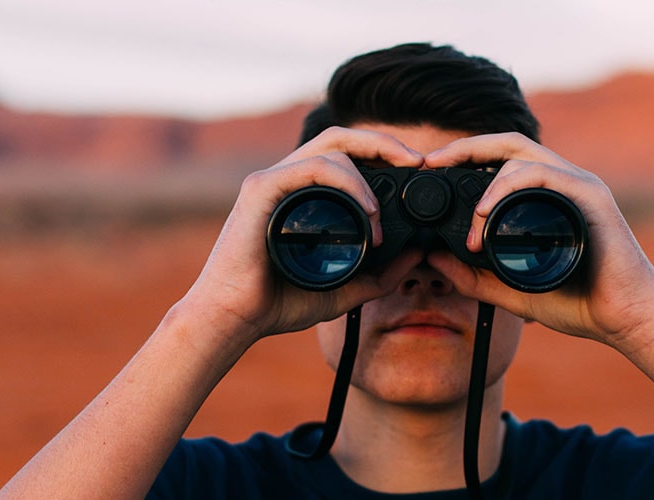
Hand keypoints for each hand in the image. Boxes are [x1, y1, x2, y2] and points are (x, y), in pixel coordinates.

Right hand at [177, 127, 426, 346]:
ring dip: (366, 177)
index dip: (382, 153)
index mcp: (304, 193)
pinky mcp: (261, 189)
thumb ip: (380, 275)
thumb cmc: (278, 302)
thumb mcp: (345, 289)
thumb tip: (418, 255)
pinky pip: (311, 167)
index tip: (416, 170)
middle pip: (340, 137)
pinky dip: (346, 182)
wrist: (235, 319)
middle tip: (416, 161)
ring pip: (330, 149)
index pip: (346, 155)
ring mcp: (272, 180)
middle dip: (382, 142)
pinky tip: (365, 209)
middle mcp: (287, 179)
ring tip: (379, 216)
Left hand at [423, 133, 653, 352]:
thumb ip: (474, 277)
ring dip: (485, 181)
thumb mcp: (512, 291)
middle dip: (466, 147)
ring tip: (470, 220)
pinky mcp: (590, 196)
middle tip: (432, 162)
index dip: (466, 157)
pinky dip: (508, 187)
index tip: (431, 169)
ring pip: (521, 156)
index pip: (502, 160)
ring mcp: (579, 185)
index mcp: (548, 197)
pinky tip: (487, 212)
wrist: (627, 320)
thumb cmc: (581, 305)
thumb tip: (434, 258)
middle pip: (509, 144)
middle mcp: (564, 182)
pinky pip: (542, 175)